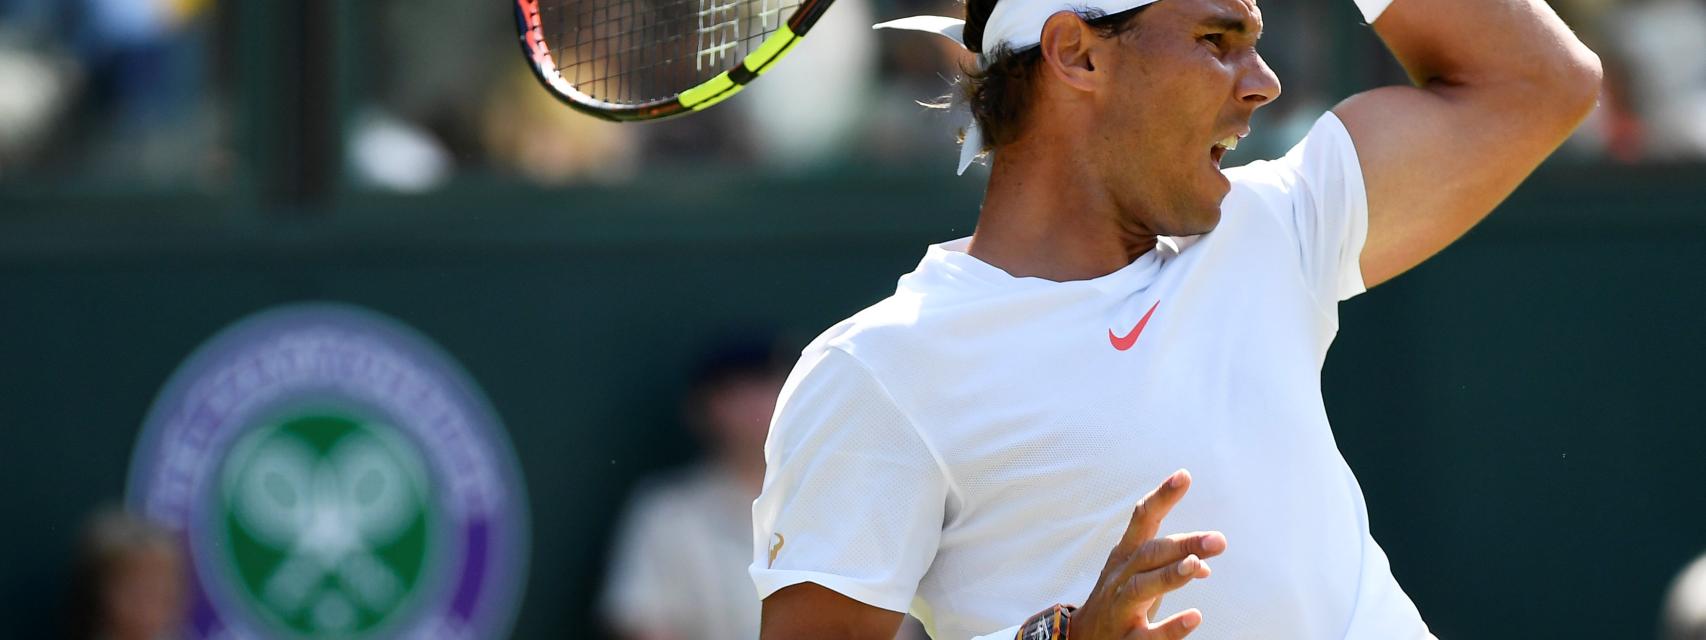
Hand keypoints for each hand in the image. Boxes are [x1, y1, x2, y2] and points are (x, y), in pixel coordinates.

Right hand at [1069, 469, 1226, 638]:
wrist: (1083, 639)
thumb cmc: (1119, 601)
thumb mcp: (1140, 576)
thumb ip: (1169, 565)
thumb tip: (1203, 565)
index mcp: (1126, 556)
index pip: (1143, 520)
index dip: (1162, 497)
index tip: (1184, 475)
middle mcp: (1121, 576)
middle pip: (1150, 554)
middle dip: (1183, 545)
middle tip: (1218, 541)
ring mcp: (1121, 607)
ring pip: (1142, 588)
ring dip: (1169, 576)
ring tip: (1196, 566)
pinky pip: (1148, 635)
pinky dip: (1171, 627)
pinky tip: (1194, 617)